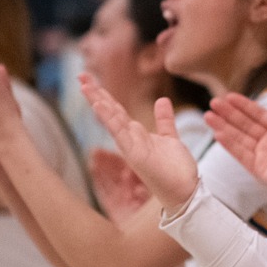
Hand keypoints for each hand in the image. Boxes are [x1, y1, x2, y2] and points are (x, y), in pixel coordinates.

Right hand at [81, 75, 200, 211]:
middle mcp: (130, 140)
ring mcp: (130, 147)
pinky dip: (109, 119)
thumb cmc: (176, 170)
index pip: (117, 110)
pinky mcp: (135, 154)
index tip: (91, 80)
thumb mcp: (170, 138)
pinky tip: (98, 106)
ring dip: (98, 102)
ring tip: (85, 85)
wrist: (185, 192)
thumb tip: (162, 100)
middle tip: (80, 75)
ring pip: (111, 119)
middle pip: (110, 111)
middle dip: (96, 93)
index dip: (104, 95)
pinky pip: (120, 133)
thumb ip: (164, 121)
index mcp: (136, 135)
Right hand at [208, 93, 266, 198]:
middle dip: (228, 113)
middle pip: (244, 125)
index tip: (229, 95)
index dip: (243, 105)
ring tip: (208, 115)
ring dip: (223, 126)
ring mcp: (263, 156)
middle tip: (213, 102)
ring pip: (239, 138)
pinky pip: (243, 155)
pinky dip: (230, 145)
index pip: (257, 115)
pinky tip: (218, 134)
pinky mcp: (260, 170)